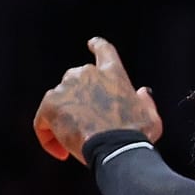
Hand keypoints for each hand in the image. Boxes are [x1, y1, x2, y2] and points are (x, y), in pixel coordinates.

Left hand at [34, 37, 162, 164]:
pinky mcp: (50, 105)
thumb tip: (142, 93)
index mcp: (113, 72)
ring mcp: (67, 87)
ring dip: (63, 117)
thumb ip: (145, 101)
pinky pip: (43, 121)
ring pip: (58, 100)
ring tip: (73, 142)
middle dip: (77, 98)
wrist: (116, 147)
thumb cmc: (136, 133)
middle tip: (86, 124)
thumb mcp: (150, 115)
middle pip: (75, 79)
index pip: (104, 50)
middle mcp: (88, 73)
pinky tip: (61, 151)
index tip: (91, 43)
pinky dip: (48, 137)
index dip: (97, 46)